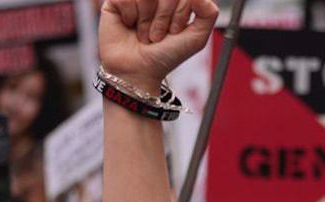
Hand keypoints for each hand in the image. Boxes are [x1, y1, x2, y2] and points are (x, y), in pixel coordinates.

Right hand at [98, 0, 217, 90]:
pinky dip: (130, 16)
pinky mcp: (115, 1)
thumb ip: (209, 13)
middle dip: (164, 18)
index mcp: (175, 0)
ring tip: (144, 34)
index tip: (174, 32)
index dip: (180, 15)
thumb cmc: (166, 56)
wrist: (138, 71)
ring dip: (147, 20)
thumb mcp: (197, 38)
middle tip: (157, 36)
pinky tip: (129, 26)